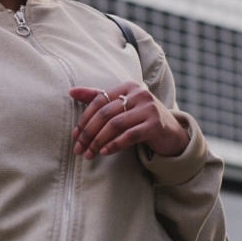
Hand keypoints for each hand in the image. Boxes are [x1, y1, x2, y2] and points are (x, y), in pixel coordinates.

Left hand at [69, 83, 189, 159]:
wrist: (170, 133)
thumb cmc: (140, 118)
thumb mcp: (121, 106)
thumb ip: (98, 98)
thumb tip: (71, 91)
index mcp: (128, 86)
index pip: (99, 100)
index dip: (84, 119)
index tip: (74, 136)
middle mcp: (139, 94)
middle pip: (105, 114)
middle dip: (88, 133)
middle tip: (78, 149)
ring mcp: (149, 108)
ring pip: (116, 125)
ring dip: (99, 142)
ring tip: (89, 154)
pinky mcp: (155, 125)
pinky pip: (130, 135)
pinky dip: (115, 145)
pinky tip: (105, 153)